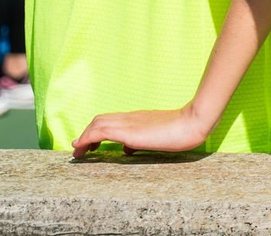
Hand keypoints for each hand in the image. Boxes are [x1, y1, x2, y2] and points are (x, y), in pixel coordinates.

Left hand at [71, 105, 212, 158]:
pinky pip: (103, 130)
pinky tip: (84, 148)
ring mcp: (129, 122)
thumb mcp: (156, 136)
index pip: (110, 120)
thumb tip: (126, 149)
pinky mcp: (129, 131)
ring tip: (79, 152)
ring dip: (85, 136)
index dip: (95, 131)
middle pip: (100, 120)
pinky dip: (90, 137)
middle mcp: (130, 118)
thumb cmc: (181, 130)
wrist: (192, 122)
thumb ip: (140, 141)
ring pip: (98, 123)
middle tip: (80, 150)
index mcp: (137, 118)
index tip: (87, 144)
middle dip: (86, 134)